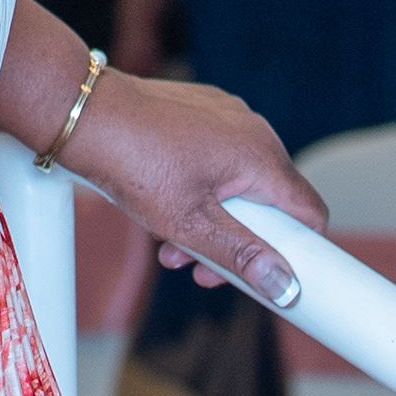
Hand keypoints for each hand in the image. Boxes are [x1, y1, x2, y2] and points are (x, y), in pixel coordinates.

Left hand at [69, 71, 326, 307]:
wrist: (85, 116)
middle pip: (268, 202)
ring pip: (236, 183)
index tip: (274, 275)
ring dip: (211, 222)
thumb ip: (241, 256)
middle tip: (201, 270)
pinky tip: (162, 208)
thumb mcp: (190, 224)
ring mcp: (225, 115)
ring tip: (169, 247)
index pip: (309, 211)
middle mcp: (251, 129)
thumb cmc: (134, 163)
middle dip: (237, 242)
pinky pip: (215, 158)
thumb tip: (284, 285)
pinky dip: (198, 188)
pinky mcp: (200, 110)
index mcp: (260, 155)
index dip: (300, 250)